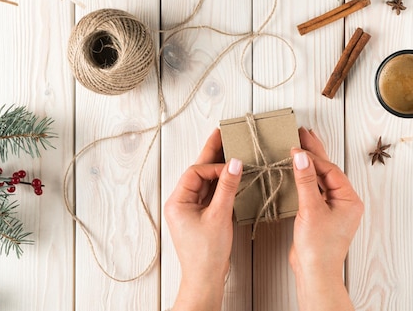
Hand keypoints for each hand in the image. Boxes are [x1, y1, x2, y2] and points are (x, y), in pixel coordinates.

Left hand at [164, 129, 242, 310]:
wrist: (205, 279)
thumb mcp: (219, 215)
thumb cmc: (207, 253)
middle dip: (211, 154)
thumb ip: (227, 187)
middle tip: (223, 133)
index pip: (196, 173)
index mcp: (177, 201)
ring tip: (230, 149)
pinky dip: (221, 184)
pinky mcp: (201, 216)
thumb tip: (235, 163)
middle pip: (198, 172)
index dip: (215, 167)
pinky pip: (210, 193)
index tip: (233, 167)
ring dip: (218, 169)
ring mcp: (190, 209)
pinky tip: (232, 175)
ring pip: (205, 182)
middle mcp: (181, 202)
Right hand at [290, 128, 363, 310]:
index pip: (329, 170)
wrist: (314, 272)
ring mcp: (333, 207)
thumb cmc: (319, 247)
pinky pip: (314, 189)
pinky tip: (296, 169)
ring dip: (308, 163)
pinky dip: (304, 177)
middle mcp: (344, 201)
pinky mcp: (321, 214)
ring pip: (320, 178)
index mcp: (349, 199)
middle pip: (327, 170)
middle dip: (314, 152)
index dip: (312, 157)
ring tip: (298, 144)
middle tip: (302, 132)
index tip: (295, 146)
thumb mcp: (311, 209)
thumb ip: (305, 181)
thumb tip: (300, 157)